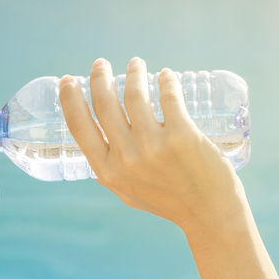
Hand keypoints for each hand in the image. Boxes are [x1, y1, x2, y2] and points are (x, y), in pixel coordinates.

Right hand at [58, 57, 248, 235]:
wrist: (210, 214)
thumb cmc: (169, 203)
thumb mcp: (129, 193)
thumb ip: (112, 174)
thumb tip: (97, 157)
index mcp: (108, 171)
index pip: (79, 126)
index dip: (69, 99)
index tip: (68, 80)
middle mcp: (126, 157)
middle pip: (104, 103)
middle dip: (99, 77)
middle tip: (101, 64)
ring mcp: (153, 145)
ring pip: (134, 94)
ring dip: (134, 73)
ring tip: (136, 64)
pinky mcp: (182, 134)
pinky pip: (168, 96)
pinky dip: (166, 81)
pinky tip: (166, 76)